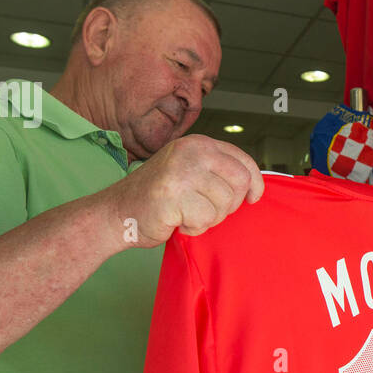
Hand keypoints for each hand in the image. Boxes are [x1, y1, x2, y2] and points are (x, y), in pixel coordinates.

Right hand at [97, 134, 263, 248]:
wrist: (117, 211)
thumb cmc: (158, 196)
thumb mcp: (189, 171)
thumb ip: (216, 171)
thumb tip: (253, 185)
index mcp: (198, 144)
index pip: (243, 160)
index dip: (255, 182)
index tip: (254, 198)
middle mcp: (192, 152)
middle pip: (240, 183)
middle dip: (228, 205)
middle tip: (206, 210)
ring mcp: (182, 171)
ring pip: (224, 204)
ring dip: (208, 218)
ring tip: (186, 213)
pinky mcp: (173, 195)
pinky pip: (205, 219)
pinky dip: (194, 228)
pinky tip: (177, 221)